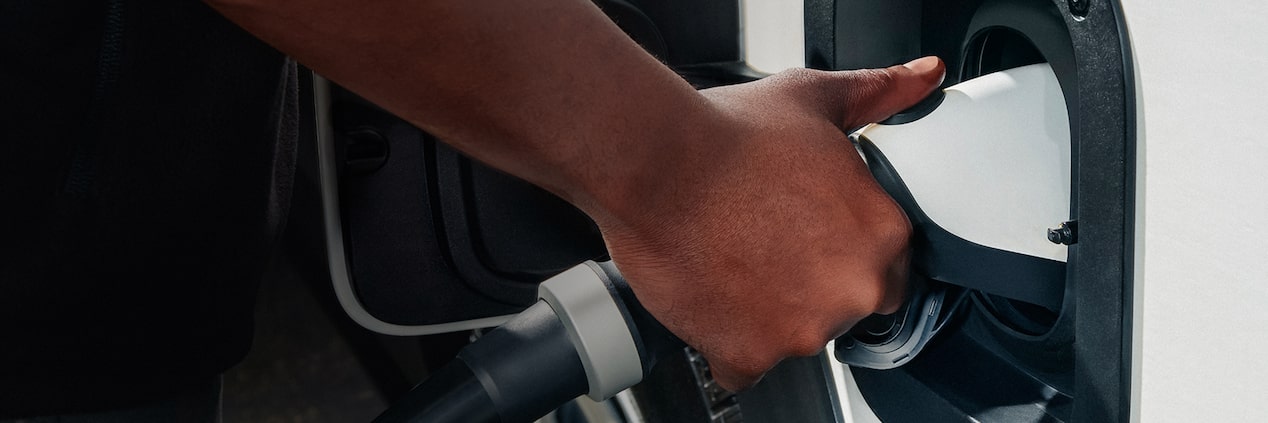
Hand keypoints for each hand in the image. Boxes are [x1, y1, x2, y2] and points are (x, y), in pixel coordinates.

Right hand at [593, 57, 944, 390]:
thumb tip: (922, 78)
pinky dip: (729, 343)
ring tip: (732, 260)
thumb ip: (878, 93)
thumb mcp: (816, 99)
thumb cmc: (727, 135)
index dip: (843, 249)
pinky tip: (713, 296)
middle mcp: (853, 288)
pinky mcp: (750, 354)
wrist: (655, 163)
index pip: (887, 267)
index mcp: (882, 234)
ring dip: (769, 312)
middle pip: (844, 307)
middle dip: (811, 285)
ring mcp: (802, 328)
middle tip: (767, 245)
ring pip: (795, 335)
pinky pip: (746, 367)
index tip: (809, 235)